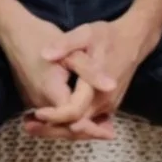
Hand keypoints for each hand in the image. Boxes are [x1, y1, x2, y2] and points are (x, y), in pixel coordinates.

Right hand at [0, 8, 116, 134]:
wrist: (14, 32)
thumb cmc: (43, 36)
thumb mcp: (73, 50)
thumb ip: (91, 71)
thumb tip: (112, 87)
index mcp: (51, 90)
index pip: (73, 118)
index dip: (92, 127)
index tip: (110, 132)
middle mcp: (39, 101)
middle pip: (64, 126)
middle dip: (87, 132)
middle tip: (109, 134)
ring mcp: (32, 101)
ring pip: (56, 122)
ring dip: (77, 127)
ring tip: (102, 129)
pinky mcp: (30, 97)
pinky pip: (50, 114)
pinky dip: (66, 118)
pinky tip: (82, 117)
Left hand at [25, 13, 158, 141]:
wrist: (134, 40)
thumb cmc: (108, 36)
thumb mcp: (85, 33)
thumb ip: (65, 44)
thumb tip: (45, 54)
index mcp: (97, 86)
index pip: (74, 111)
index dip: (54, 116)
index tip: (36, 113)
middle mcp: (105, 101)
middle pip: (76, 126)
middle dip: (52, 128)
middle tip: (27, 126)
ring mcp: (109, 106)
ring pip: (83, 126)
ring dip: (59, 128)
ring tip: (33, 125)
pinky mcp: (109, 105)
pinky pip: (89, 120)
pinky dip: (71, 124)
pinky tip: (53, 121)